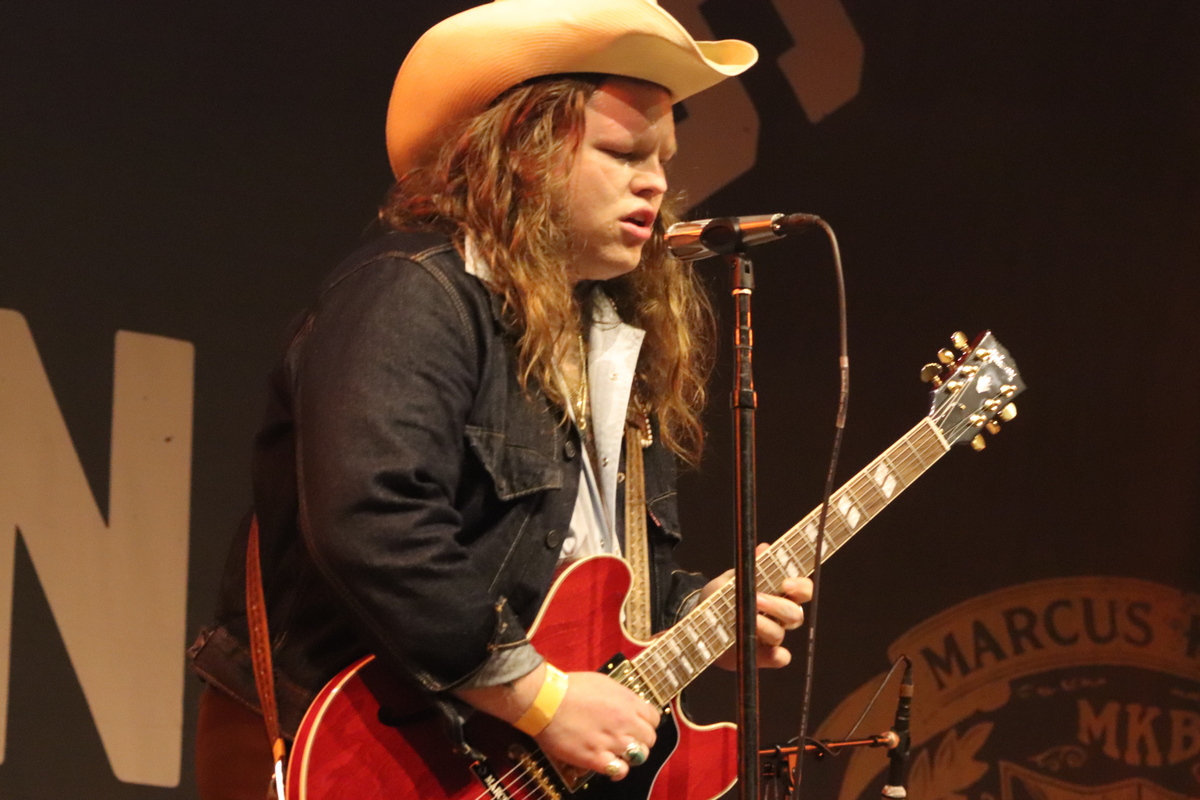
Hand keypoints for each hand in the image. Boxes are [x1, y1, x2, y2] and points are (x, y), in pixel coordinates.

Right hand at [533, 671, 659, 780]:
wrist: (545, 699)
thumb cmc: (569, 687)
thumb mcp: (603, 682)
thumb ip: (621, 696)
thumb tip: (629, 705)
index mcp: (628, 702)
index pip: (654, 718)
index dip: (646, 723)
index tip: (637, 725)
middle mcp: (625, 722)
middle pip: (650, 739)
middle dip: (641, 740)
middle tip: (627, 740)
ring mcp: (612, 741)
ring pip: (639, 756)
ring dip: (631, 755)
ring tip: (618, 752)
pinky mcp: (596, 758)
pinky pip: (620, 770)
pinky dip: (618, 770)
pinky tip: (610, 765)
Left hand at [703, 543, 812, 670]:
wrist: (698, 623)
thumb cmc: (720, 598)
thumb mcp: (729, 580)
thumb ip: (748, 567)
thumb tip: (764, 548)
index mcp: (778, 594)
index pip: (803, 590)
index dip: (800, 587)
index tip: (786, 584)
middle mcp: (779, 617)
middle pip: (795, 614)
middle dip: (777, 606)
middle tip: (757, 600)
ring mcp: (771, 637)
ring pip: (781, 634)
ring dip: (765, 626)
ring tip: (745, 618)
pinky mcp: (762, 656)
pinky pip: (780, 658)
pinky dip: (775, 655)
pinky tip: (764, 649)